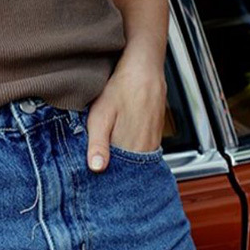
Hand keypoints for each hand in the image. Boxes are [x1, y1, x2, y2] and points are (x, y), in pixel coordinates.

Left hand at [86, 55, 165, 171]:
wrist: (144, 68)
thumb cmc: (121, 89)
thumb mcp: (100, 115)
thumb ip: (98, 143)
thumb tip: (97, 169)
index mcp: (132, 148)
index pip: (119, 175)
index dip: (106, 180)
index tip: (93, 181)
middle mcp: (146, 148)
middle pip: (129, 170)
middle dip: (114, 173)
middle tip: (98, 168)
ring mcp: (154, 141)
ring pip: (137, 161)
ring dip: (124, 162)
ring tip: (109, 155)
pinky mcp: (156, 134)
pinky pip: (144, 151)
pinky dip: (132, 152)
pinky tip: (121, 143)